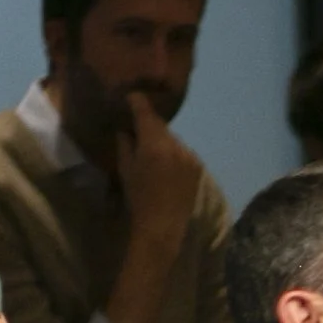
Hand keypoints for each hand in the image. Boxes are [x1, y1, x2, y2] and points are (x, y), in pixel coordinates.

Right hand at [110, 97, 204, 248]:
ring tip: (151, 148)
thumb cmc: (138, 198)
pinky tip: (165, 163)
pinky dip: (172, 151)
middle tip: (137, 124)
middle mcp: (175, 145)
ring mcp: (189, 155)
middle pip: (160, 125)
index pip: (146, 113)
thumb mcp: (125, 169)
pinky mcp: (197, 166)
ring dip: (162, 139)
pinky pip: (182, 151)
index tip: (131, 96)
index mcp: (154, 144)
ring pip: (172, 138)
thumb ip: (125, 144)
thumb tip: (126, 129)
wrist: (163, 226)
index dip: (138, 102)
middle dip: (149, 123)